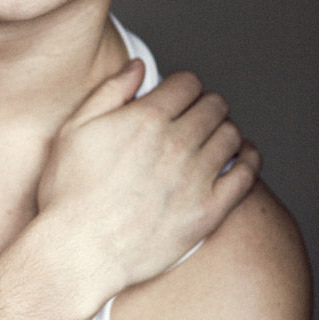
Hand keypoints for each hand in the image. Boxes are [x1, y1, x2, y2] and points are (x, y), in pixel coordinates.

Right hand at [36, 60, 260, 304]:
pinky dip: (250, 160)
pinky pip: (246, 176)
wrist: (78, 252)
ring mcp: (196, 178)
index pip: (188, 83)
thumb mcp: (74, 130)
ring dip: (224, 130)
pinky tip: (243, 157)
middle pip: (214, 106)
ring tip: (211, 138)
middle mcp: (177, 143)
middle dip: (205, 105)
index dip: (183, 86)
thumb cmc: (68, 193)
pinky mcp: (208, 211)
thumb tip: (138, 67)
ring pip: (231, 136)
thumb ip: (110, 92)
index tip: (177, 97)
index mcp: (146, 118)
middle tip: (194, 117)